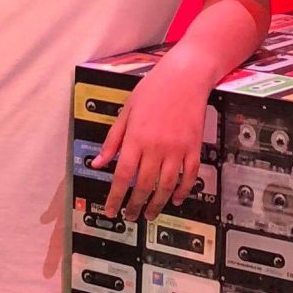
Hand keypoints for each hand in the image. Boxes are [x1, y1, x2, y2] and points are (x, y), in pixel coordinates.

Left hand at [93, 59, 209, 221]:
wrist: (185, 77)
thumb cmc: (153, 90)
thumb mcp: (126, 111)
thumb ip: (112, 140)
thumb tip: (98, 164)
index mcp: (135, 138)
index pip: (122, 175)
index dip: (115, 197)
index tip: (110, 211)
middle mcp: (155, 147)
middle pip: (143, 185)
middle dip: (135, 206)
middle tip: (130, 216)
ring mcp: (177, 149)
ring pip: (166, 186)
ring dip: (157, 204)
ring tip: (149, 214)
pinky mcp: (193, 148)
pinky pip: (189, 176)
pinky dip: (183, 191)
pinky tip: (176, 199)